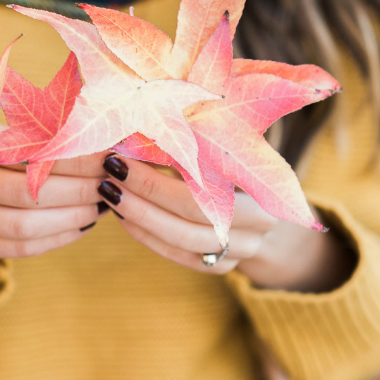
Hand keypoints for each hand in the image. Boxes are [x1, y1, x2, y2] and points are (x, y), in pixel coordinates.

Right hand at [0, 121, 108, 275]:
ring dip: (71, 217)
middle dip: (77, 190)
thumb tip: (107, 145)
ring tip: (100, 205)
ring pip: (24, 225)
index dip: (72, 159)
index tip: (106, 158)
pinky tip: (82, 224)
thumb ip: (52, 136)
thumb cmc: (4, 150)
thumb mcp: (19, 132)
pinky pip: (21, 248)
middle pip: (26, 192)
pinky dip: (58, 237)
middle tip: (107, 184)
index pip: (28, 154)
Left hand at [98, 154, 355, 291]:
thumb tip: (139, 113)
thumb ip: (197, 132)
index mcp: (264, 189)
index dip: (154, 181)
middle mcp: (259, 227)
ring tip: (110, 195)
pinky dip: (149, 239)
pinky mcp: (224, 265)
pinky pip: (182, 258)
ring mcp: (243, 250)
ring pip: (183, 243)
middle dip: (142, 199)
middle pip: (189, 221)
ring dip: (139, 219)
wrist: (272, 197)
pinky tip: (126, 217)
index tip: (118, 157)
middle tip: (108, 177)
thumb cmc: (243, 153)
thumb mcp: (227, 136)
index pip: (200, 193)